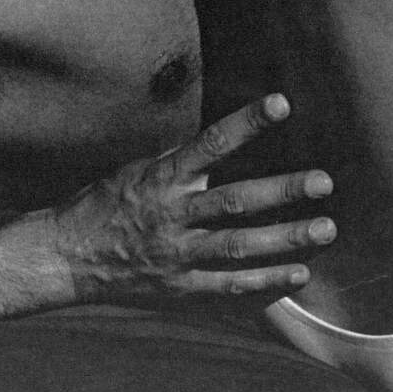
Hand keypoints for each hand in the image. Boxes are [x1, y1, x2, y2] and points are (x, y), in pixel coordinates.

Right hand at [47, 94, 334, 302]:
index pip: (210, 144)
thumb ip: (183, 162)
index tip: (281, 104)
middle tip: (323, 182)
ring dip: (286, 240)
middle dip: (282, 192)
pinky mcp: (180, 287)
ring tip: (325, 229)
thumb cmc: (105, 204)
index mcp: (161, 179)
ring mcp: (177, 256)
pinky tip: (299, 272)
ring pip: (238, 248)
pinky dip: (266, 281)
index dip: (245, 123)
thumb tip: (225, 141)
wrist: (67, 256)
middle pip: (234, 202)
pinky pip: (229, 287)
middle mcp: (171, 216)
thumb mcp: (140, 170)